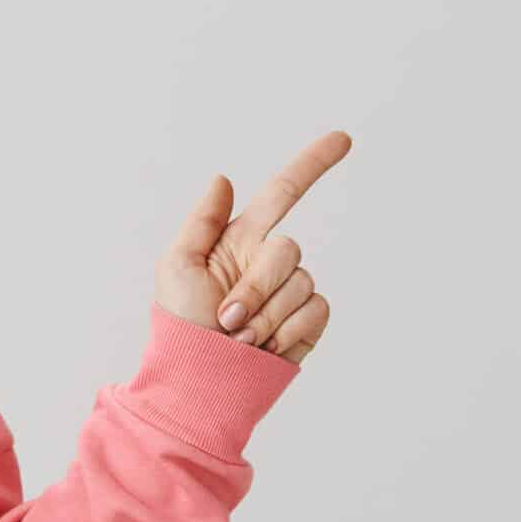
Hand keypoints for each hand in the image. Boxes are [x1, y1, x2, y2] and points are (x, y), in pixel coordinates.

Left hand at [159, 130, 350, 365]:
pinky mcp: (308, 322)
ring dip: (266, 317)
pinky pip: (316, 309)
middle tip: (226, 319)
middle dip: (255, 288)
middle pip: (287, 249)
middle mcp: (270, 262)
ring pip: (301, 283)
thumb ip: (202, 222)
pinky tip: (266, 348)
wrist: (200, 383)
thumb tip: (223, 179)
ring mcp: (291, 292)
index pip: (284, 193)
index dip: (313, 164)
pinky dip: (289, 330)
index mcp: (240, 240)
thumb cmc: (181, 327)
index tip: (343, 138)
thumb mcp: (177, 267)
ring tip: (239, 339)